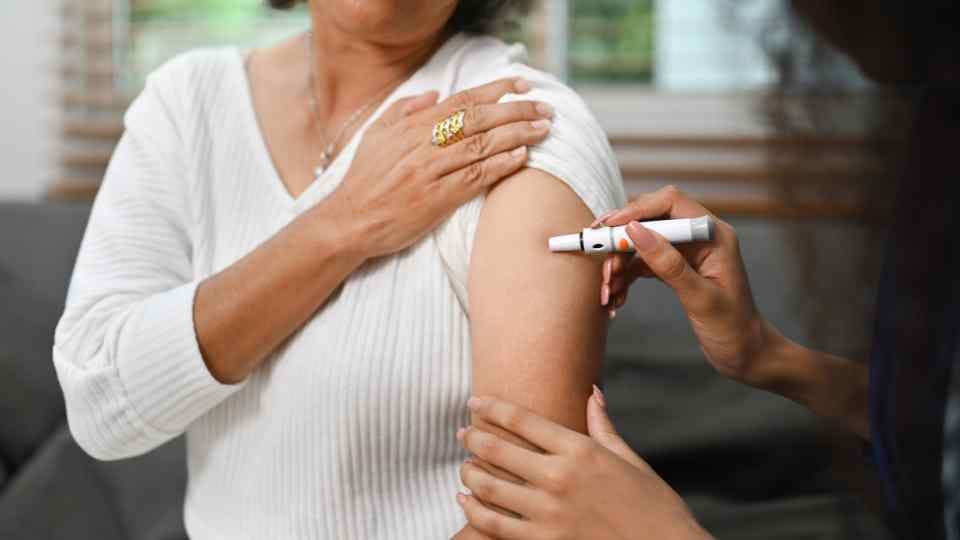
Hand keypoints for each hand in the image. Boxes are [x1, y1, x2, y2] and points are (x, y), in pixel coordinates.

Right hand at [322, 78, 552, 259]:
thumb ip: (405, 109)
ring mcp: (430, 171)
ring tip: (543, 130)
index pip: (462, 100)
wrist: (349, 221)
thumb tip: (436, 93)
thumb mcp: (377, 134)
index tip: (523, 85)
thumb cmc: (364, 180)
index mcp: (412, 126)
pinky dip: (500, 165)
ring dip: (517, 135)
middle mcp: (423, 144)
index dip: (496, 90)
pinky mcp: (436, 199)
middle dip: (516, 110)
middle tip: (545, 108)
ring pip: (481, 146)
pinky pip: (474, 178)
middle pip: (479, 119)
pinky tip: (521, 158)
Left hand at [455, 390, 712, 539]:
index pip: (522, 420)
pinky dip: (474, 510)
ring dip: (470, 474)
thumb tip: (592, 393)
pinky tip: (466, 501)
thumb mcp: (630, 461)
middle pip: (498, 449)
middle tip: (462, 433)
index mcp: (580, 450)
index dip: (491, 408)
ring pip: (489, 487)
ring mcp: (549, 512)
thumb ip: (603, 427)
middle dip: (473, 438)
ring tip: (465, 468)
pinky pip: (494, 524)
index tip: (474, 403)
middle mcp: (559, 477)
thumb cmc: (654, 507)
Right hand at [598, 186, 781, 387]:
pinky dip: (627, 277)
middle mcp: (699, 237)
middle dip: (620, 241)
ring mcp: (687, 252)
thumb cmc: (733, 328)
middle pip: (650, 221)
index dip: (636, 211)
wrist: (746, 354)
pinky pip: (643, 263)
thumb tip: (636, 232)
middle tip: (598, 261)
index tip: (608, 228)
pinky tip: (617, 297)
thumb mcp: (700, 298)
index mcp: (713, 235)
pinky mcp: (676, 268)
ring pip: (642, 243)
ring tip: (607, 290)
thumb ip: (669, 264)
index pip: (670, 204)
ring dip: (619, 264)